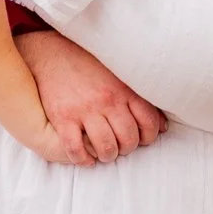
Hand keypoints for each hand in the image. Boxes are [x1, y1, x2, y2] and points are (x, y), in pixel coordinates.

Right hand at [14, 29, 165, 163]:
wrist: (50, 54)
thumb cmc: (86, 65)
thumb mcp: (117, 74)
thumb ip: (139, 97)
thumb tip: (162, 126)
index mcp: (123, 89)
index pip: (149, 123)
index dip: (148, 137)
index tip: (140, 138)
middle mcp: (106, 100)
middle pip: (128, 139)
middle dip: (126, 148)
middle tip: (120, 146)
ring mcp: (83, 110)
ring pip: (106, 148)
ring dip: (107, 156)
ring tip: (104, 152)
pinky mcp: (62, 118)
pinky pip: (76, 149)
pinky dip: (82, 159)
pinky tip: (84, 157)